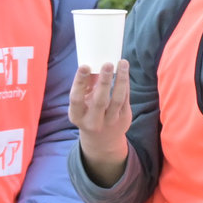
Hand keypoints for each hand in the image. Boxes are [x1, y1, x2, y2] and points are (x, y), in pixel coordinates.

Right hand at [69, 59, 132, 185]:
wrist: (102, 140)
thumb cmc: (88, 113)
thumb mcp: (82, 103)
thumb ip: (86, 85)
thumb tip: (93, 61)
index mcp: (77, 116)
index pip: (76, 98)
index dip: (79, 82)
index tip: (84, 66)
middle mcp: (93, 121)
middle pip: (100, 101)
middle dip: (104, 81)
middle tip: (108, 64)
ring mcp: (110, 121)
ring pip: (118, 99)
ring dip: (121, 79)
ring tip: (123, 63)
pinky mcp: (124, 119)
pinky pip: (126, 98)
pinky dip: (125, 83)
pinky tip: (124, 71)